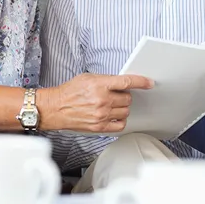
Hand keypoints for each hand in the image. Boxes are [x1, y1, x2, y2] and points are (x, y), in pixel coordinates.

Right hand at [37, 73, 152, 132]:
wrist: (55, 108)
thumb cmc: (69, 92)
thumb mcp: (87, 78)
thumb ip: (105, 80)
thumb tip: (121, 83)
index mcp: (100, 85)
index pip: (126, 82)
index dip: (141, 81)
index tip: (149, 82)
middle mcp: (102, 100)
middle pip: (128, 98)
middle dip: (124, 95)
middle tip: (115, 95)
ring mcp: (102, 114)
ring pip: (126, 111)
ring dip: (122, 107)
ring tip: (111, 105)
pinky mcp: (100, 126)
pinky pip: (121, 124)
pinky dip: (120, 119)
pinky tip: (113, 115)